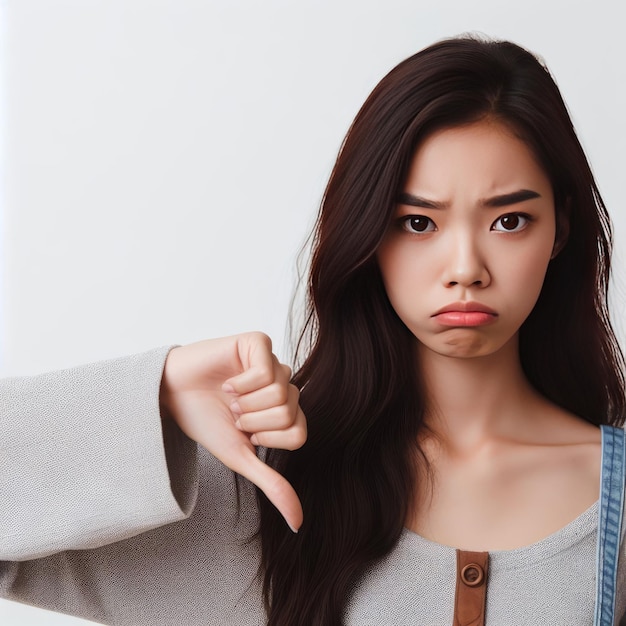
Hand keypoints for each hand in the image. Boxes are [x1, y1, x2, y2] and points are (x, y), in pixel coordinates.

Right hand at [159, 332, 305, 531]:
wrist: (173, 395)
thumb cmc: (206, 422)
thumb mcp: (240, 457)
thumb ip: (272, 484)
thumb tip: (298, 524)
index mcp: (285, 411)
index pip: (298, 434)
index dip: (265, 439)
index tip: (244, 431)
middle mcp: (284, 385)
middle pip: (287, 414)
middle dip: (251, 421)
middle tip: (232, 412)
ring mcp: (273, 362)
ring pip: (279, 393)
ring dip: (244, 403)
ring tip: (228, 397)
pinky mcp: (258, 343)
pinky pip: (266, 370)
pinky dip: (240, 384)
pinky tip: (227, 382)